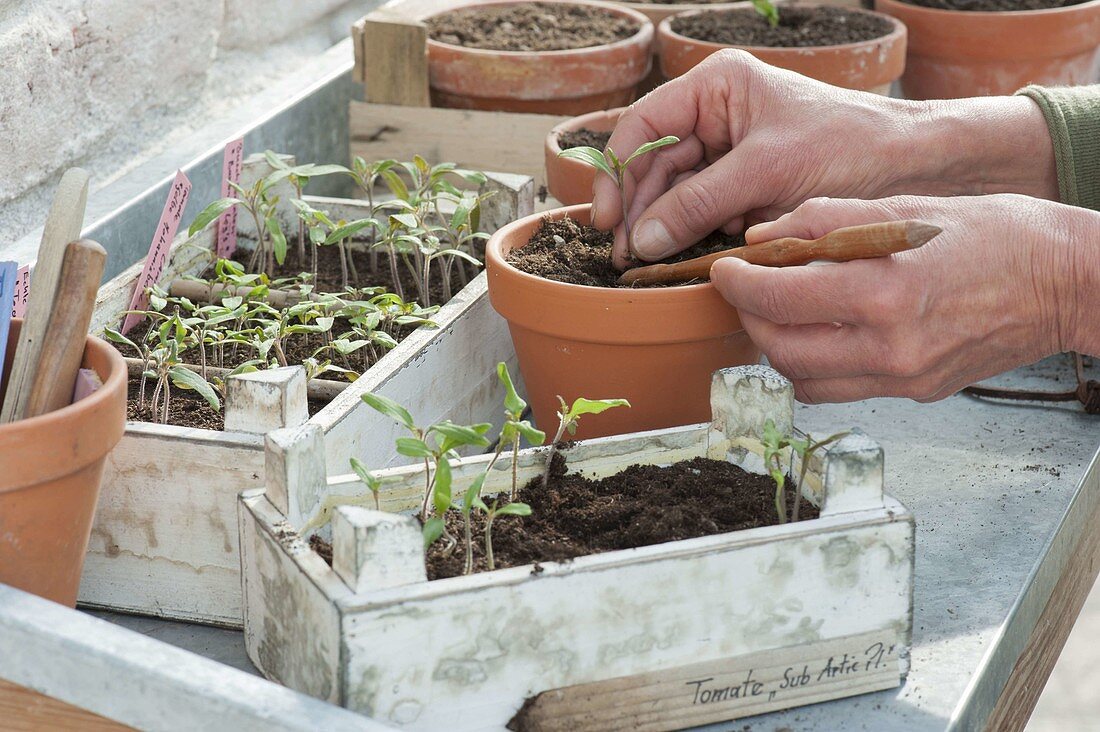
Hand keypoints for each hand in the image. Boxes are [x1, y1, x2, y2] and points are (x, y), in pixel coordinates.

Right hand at [592, 50, 1057, 268]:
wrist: (914, 167)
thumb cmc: (850, 146)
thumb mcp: (767, 172)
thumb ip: (699, 204)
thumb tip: (642, 239)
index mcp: (716, 87)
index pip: (643, 126)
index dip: (617, 172)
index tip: (608, 219)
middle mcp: (715, 116)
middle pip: (652, 165)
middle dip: (638, 209)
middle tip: (624, 257)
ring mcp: (729, 153)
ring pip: (673, 193)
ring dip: (661, 227)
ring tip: (646, 264)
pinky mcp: (744, 188)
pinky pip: (701, 212)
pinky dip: (690, 236)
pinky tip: (681, 258)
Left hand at [709, 194, 1096, 403]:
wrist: (1066, 283)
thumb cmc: (996, 233)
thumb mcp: (907, 208)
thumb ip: (827, 220)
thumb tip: (764, 236)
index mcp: (886, 291)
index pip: (779, 298)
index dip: (738, 283)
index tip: (723, 268)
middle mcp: (891, 346)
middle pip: (780, 348)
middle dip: (749, 316)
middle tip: (744, 287)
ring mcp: (903, 377)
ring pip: (803, 378)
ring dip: (775, 345)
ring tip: (776, 309)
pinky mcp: (914, 393)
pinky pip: (839, 390)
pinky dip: (812, 365)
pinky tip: (817, 332)